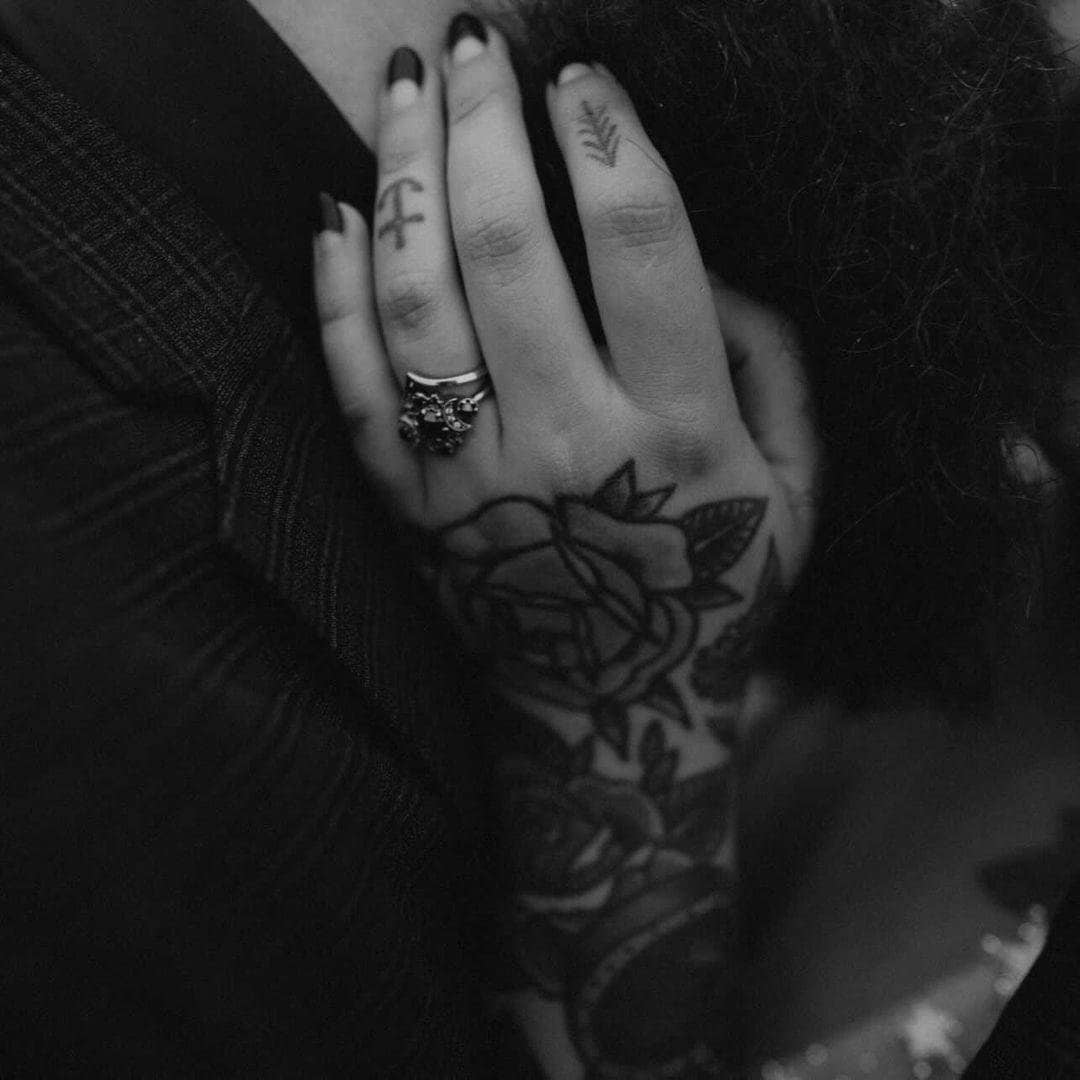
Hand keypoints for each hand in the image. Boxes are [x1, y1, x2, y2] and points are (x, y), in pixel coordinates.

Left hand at [313, 24, 818, 720]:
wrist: (608, 709)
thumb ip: (773, 363)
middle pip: (508, 246)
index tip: (580, 80)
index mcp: (684, 433)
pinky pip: (352, 385)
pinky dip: (334, 291)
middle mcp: (570, 446)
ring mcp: (472, 481)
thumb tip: (697, 269)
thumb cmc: (713, 592)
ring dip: (403, 175)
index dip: (610, 140)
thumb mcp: (798, 488)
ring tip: (404, 91)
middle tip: (476, 48)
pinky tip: (336, 212)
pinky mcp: (407, 510)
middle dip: (486, 124)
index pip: (643, 246)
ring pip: (416, 298)